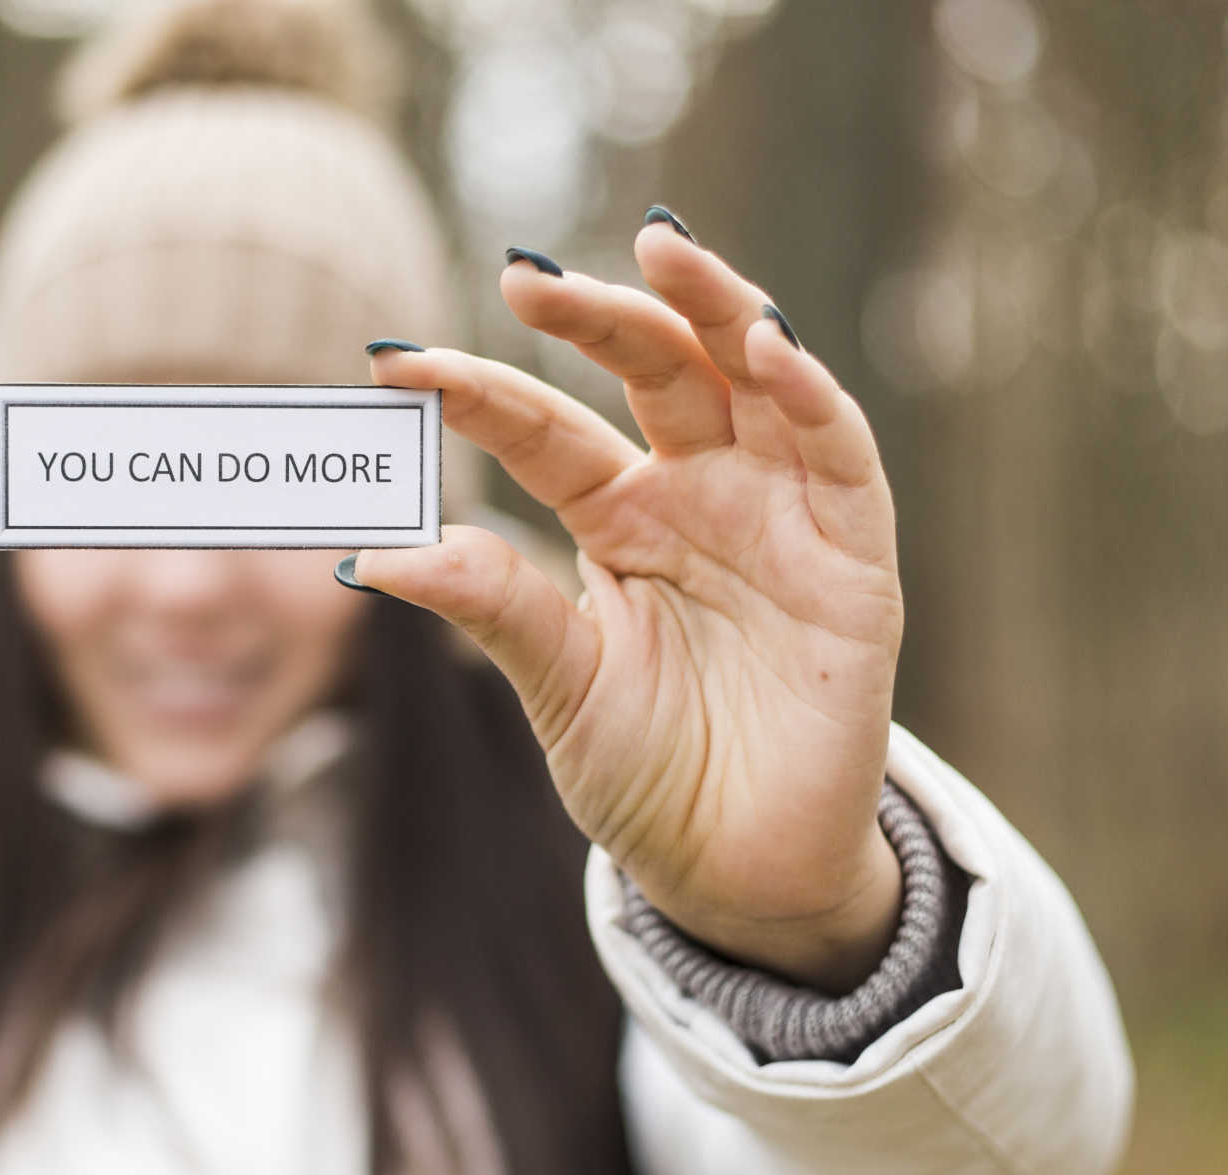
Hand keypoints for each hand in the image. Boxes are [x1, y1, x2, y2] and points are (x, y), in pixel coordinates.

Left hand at [360, 224, 903, 990]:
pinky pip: (838, 457)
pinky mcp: (853, 559)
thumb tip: (374, 554)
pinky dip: (808, 396)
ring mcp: (778, 518)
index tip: (391, 362)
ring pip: (752, 381)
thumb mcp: (558, 685)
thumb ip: (493, 609)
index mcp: (616, 519)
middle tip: (524, 275)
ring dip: (716, 308)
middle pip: (652, 371)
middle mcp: (697, 497)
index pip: (541, 428)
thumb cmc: (648, 775)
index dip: (474, 390)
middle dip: (596, 315)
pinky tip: (765, 350)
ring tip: (660, 249)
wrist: (738, 872)